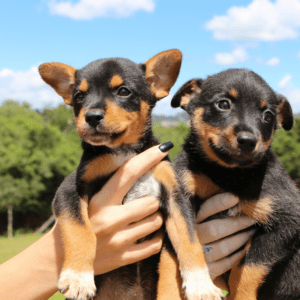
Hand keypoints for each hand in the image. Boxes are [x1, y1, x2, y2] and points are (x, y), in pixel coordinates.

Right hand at [88, 144, 169, 274]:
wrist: (61, 257)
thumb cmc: (80, 219)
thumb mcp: (89, 198)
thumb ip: (110, 185)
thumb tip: (137, 165)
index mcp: (100, 200)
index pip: (129, 173)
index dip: (148, 158)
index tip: (163, 147)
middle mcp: (110, 220)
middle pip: (151, 201)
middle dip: (153, 200)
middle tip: (147, 200)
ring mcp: (118, 241)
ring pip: (156, 222)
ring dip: (155, 218)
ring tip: (145, 217)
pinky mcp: (123, 258)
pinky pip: (154, 245)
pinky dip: (156, 237)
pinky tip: (147, 233)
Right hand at [195, 193, 255, 280]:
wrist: (194, 256)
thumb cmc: (203, 228)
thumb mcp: (202, 216)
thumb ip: (212, 209)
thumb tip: (234, 198)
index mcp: (188, 220)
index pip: (204, 210)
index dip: (219, 203)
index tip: (236, 198)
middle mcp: (190, 238)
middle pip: (215, 229)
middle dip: (237, 223)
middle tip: (252, 218)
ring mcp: (197, 257)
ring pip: (223, 247)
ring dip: (241, 239)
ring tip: (251, 232)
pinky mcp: (206, 271)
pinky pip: (226, 263)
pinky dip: (239, 255)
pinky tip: (245, 247)